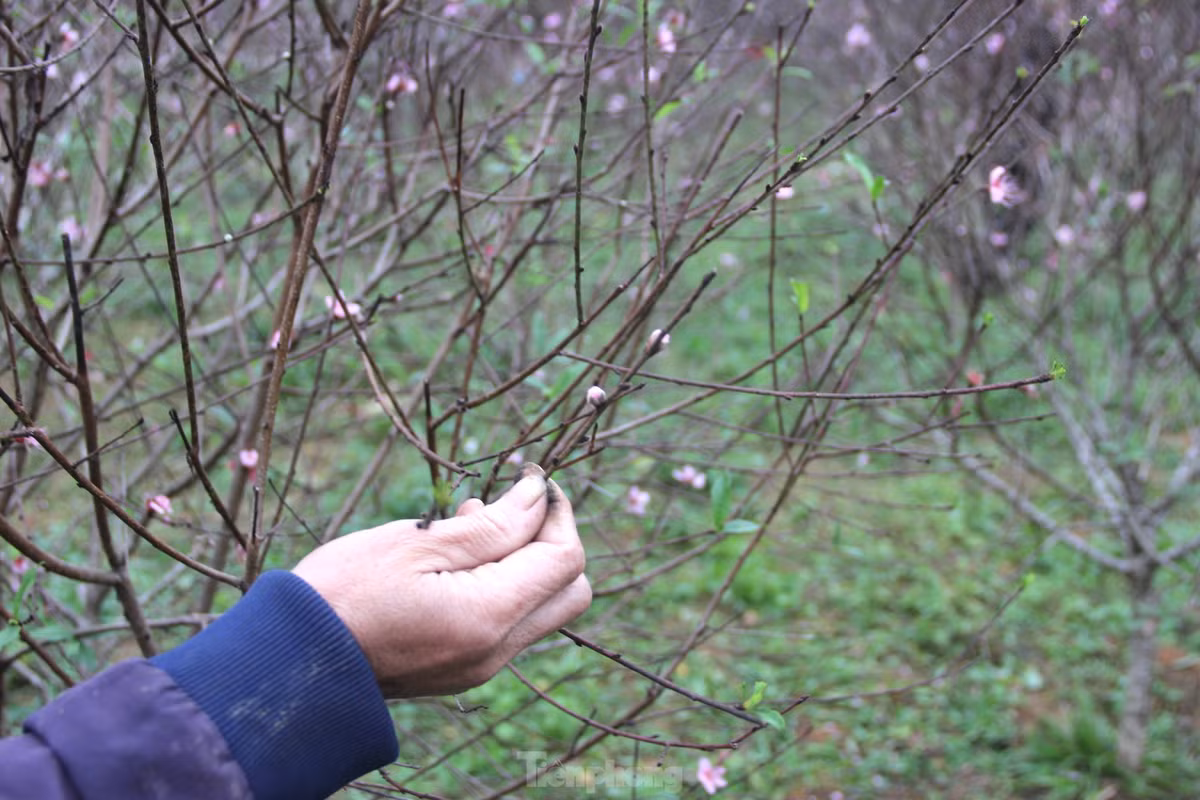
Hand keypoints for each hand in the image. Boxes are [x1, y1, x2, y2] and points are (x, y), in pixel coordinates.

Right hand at [292, 467, 590, 697]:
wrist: (290, 662)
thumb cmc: (344, 592)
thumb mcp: (418, 543)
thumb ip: (492, 524)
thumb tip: (541, 495)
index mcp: (488, 617)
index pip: (564, 559)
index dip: (557, 511)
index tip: (529, 478)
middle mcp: (497, 650)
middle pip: (568, 590)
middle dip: (551, 540)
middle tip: (507, 505)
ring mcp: (482, 666)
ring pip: (542, 607)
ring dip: (524, 560)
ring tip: (468, 522)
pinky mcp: (464, 668)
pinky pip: (510, 623)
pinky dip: (502, 585)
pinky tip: (456, 558)